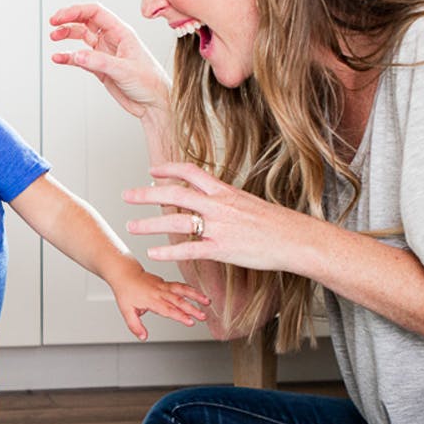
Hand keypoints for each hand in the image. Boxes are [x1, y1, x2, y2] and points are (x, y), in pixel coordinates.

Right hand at [49, 3, 170, 119]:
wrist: (154, 104)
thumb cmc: (150, 83)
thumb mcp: (125, 70)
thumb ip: (99, 62)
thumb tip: (77, 55)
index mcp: (122, 33)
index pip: (95, 13)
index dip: (76, 11)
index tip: (60, 17)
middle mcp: (113, 40)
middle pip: (86, 21)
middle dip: (69, 20)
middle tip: (53, 24)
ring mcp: (105, 53)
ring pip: (82, 38)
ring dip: (67, 35)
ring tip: (54, 38)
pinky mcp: (101, 68)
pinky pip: (81, 58)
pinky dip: (69, 57)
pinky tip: (59, 58)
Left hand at [108, 261, 209, 340]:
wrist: (125, 274)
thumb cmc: (126, 292)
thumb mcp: (126, 311)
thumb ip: (135, 325)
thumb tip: (143, 337)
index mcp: (151, 300)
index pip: (168, 310)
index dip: (180, 316)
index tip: (190, 322)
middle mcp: (159, 292)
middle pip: (178, 301)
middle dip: (192, 309)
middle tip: (203, 316)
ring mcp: (164, 286)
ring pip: (182, 290)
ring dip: (195, 295)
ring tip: (207, 302)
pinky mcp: (166, 283)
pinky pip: (180, 286)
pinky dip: (191, 289)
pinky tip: (200, 294)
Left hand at [122, 162, 308, 272]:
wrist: (296, 239)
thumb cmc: (278, 224)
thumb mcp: (250, 203)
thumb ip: (228, 202)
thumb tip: (214, 201)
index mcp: (225, 191)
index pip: (190, 172)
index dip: (168, 169)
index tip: (152, 170)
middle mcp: (218, 205)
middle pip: (174, 193)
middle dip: (146, 194)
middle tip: (127, 195)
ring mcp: (219, 227)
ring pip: (175, 221)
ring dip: (150, 223)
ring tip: (132, 226)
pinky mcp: (222, 248)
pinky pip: (189, 249)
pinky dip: (168, 251)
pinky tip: (153, 253)